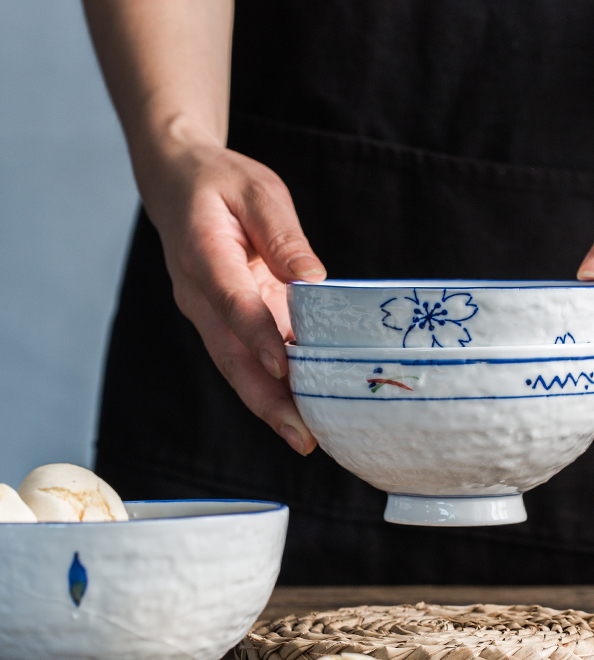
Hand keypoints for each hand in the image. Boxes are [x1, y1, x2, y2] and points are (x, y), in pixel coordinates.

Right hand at [141, 140, 325, 454]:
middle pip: (231, 354)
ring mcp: (205, 314)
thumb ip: (285, 236)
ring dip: (268, 406)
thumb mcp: (259, 192)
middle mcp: (198, 295)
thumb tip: (315, 281)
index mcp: (205, 254)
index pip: (232, 301)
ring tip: (304, 438)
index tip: (284, 368)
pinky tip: (297, 413)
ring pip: (234, 368)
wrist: (176, 185)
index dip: (257, 335)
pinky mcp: (219, 323)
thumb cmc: (220, 184)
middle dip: (266, 400)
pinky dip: (268, 390)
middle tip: (302, 436)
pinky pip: (241, 361)